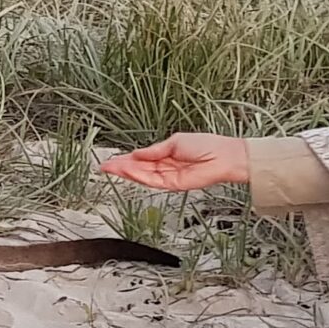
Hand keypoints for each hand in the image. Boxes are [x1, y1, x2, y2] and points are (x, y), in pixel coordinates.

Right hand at [98, 133, 249, 192]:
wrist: (224, 156)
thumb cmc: (206, 145)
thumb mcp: (175, 142)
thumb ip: (155, 151)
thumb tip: (137, 154)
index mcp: (166, 155)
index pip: (142, 159)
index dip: (126, 159)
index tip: (111, 160)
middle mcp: (166, 167)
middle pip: (139, 169)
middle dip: (121, 167)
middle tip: (105, 166)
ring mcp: (169, 177)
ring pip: (143, 176)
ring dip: (127, 172)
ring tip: (112, 167)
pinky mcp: (173, 185)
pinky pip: (153, 181)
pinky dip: (140, 176)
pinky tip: (129, 170)